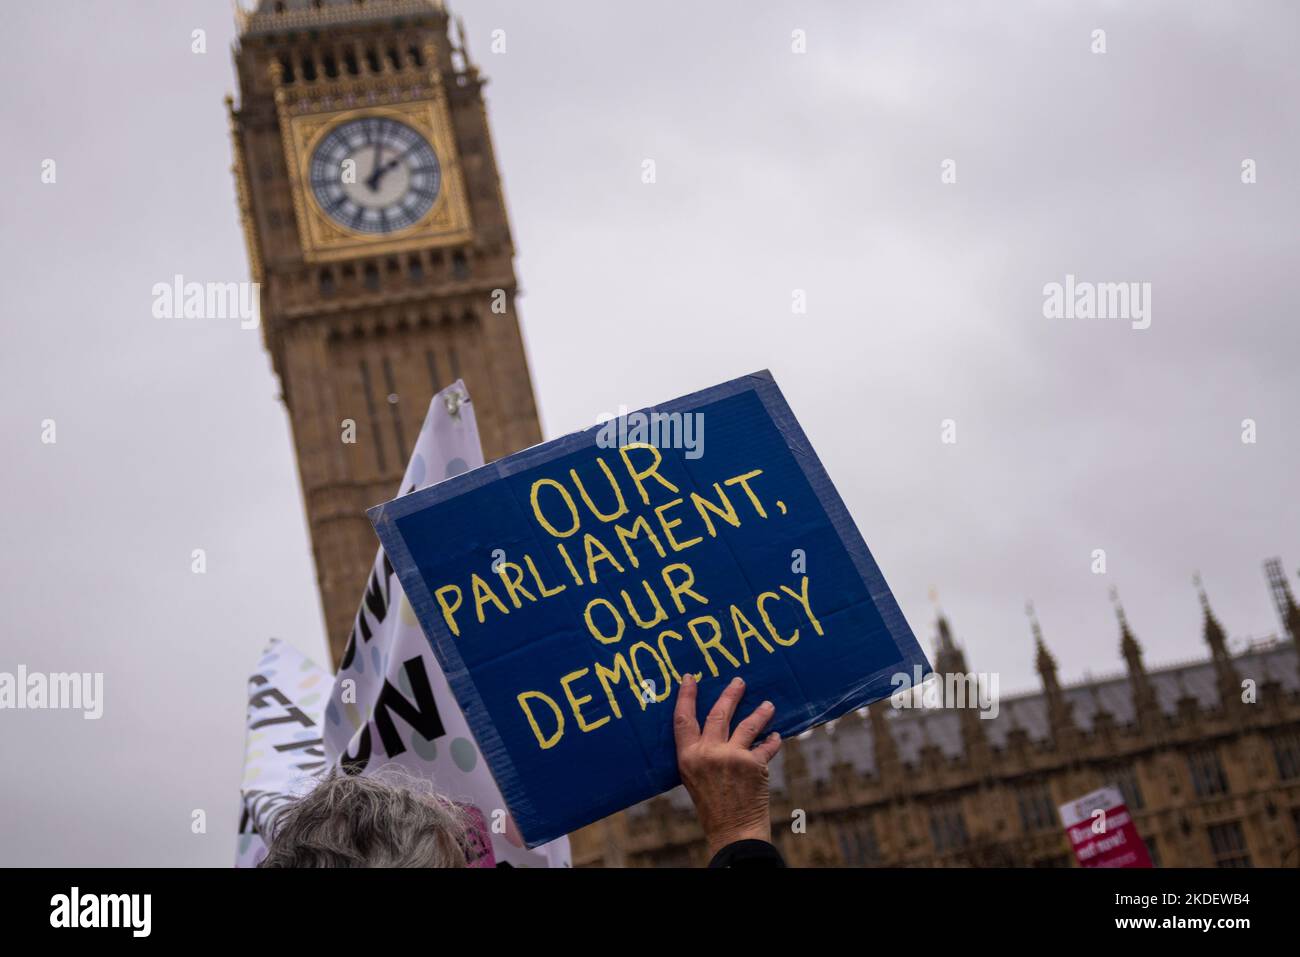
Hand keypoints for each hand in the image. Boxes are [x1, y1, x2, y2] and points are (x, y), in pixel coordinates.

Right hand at [673, 674, 781, 857]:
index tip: (690, 678)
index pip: (683, 719)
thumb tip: (713, 728)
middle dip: (730, 694)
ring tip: (768, 705)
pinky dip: (772, 740)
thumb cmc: (712, 806)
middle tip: (739, 681)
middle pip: (718, 714)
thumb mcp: (694, 777)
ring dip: (760, 713)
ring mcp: (732, 756)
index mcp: (687, 757)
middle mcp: (708, 753)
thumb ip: (699, 753)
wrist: (733, 830)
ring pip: (747, 724)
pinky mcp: (753, 763)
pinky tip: (776, 736)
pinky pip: (765, 745)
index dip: (686, 696)